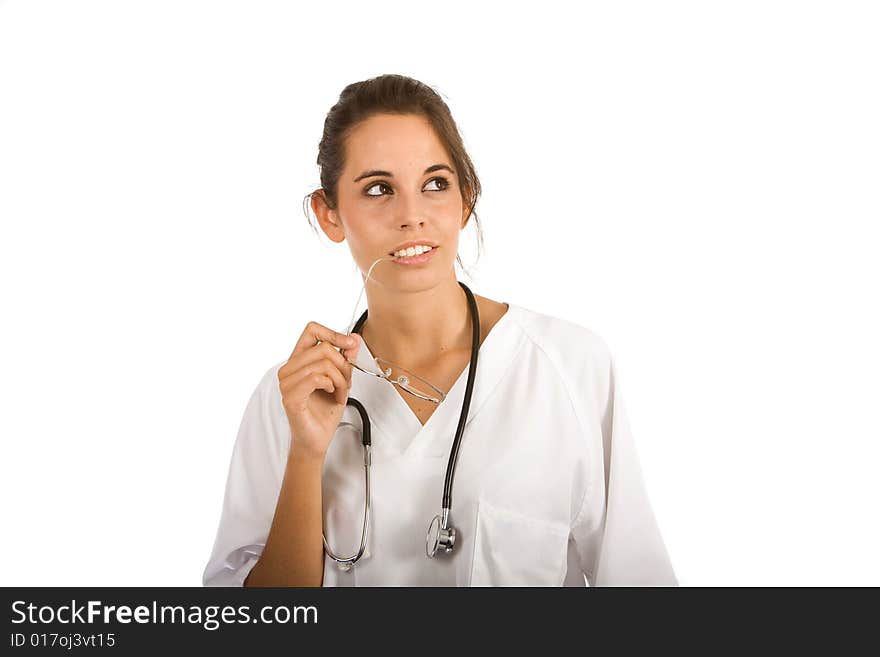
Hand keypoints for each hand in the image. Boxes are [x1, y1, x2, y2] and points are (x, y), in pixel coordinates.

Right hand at [278, 322, 360, 461]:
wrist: (317, 439)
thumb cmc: (324, 411)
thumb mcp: (341, 379)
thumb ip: (346, 358)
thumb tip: (354, 338)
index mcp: (298, 361)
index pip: (312, 330)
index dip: (333, 333)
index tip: (350, 344)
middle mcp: (288, 369)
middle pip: (323, 347)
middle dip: (343, 365)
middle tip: (345, 382)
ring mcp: (287, 383)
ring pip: (323, 363)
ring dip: (340, 379)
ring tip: (340, 392)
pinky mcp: (291, 397)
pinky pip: (317, 378)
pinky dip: (332, 386)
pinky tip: (332, 394)